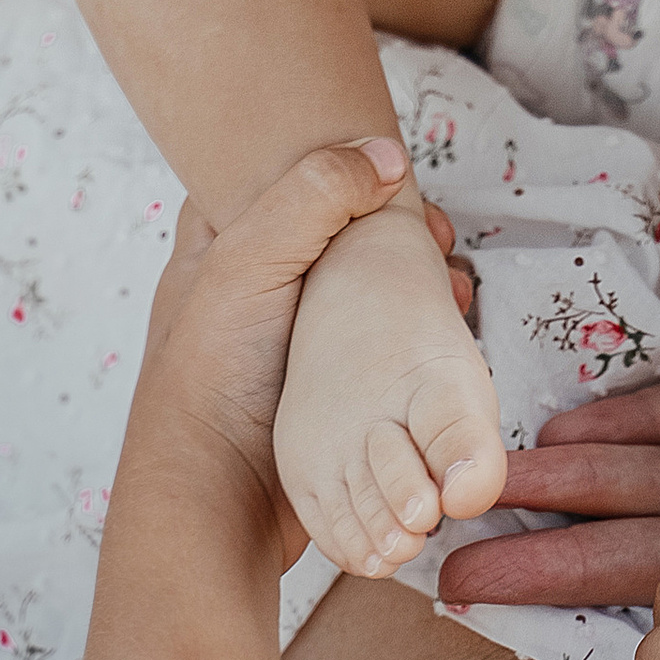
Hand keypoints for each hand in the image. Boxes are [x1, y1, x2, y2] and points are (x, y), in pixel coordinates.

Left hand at [136, 152, 473, 563]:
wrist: (217, 501)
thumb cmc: (209, 380)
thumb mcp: (245, 263)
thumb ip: (310, 197)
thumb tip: (385, 158)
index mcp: (216, 243)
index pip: (278, 172)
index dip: (336, 161)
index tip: (391, 167)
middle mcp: (253, 283)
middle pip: (337, 227)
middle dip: (393, 223)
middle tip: (434, 230)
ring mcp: (293, 335)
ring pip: (366, 283)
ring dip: (413, 276)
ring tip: (450, 279)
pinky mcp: (326, 382)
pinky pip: (380, 339)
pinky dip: (415, 327)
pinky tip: (444, 326)